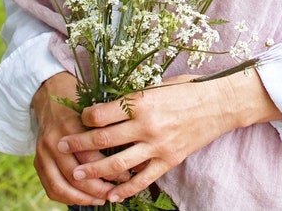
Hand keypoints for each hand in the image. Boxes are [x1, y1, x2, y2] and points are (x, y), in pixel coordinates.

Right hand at [32, 72, 126, 204]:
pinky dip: (66, 198)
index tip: (127, 176)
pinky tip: (83, 200)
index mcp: (71, 126)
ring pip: (61, 186)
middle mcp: (54, 140)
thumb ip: (110, 129)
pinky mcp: (37, 160)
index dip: (111, 170)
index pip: (91, 157)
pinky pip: (50, 187)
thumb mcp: (96, 108)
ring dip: (82, 198)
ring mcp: (42, 152)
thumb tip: (134, 153)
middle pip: (76, 175)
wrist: (49, 91)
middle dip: (97, 189)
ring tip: (100, 200)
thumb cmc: (79, 100)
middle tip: (115, 193)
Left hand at [58, 70, 281, 203]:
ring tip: (77, 174)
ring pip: (118, 163)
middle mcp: (147, 125)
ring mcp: (158, 145)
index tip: (79, 117)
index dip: (85, 116)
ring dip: (94, 170)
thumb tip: (107, 106)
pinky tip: (111, 195)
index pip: (102, 113)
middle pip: (103, 139)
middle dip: (79, 143)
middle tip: (61, 146)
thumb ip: (133, 98)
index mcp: (142, 102)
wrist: (219, 104)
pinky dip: (126, 189)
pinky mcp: (169, 160)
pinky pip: (143, 179)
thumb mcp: (157, 85)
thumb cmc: (187, 89)